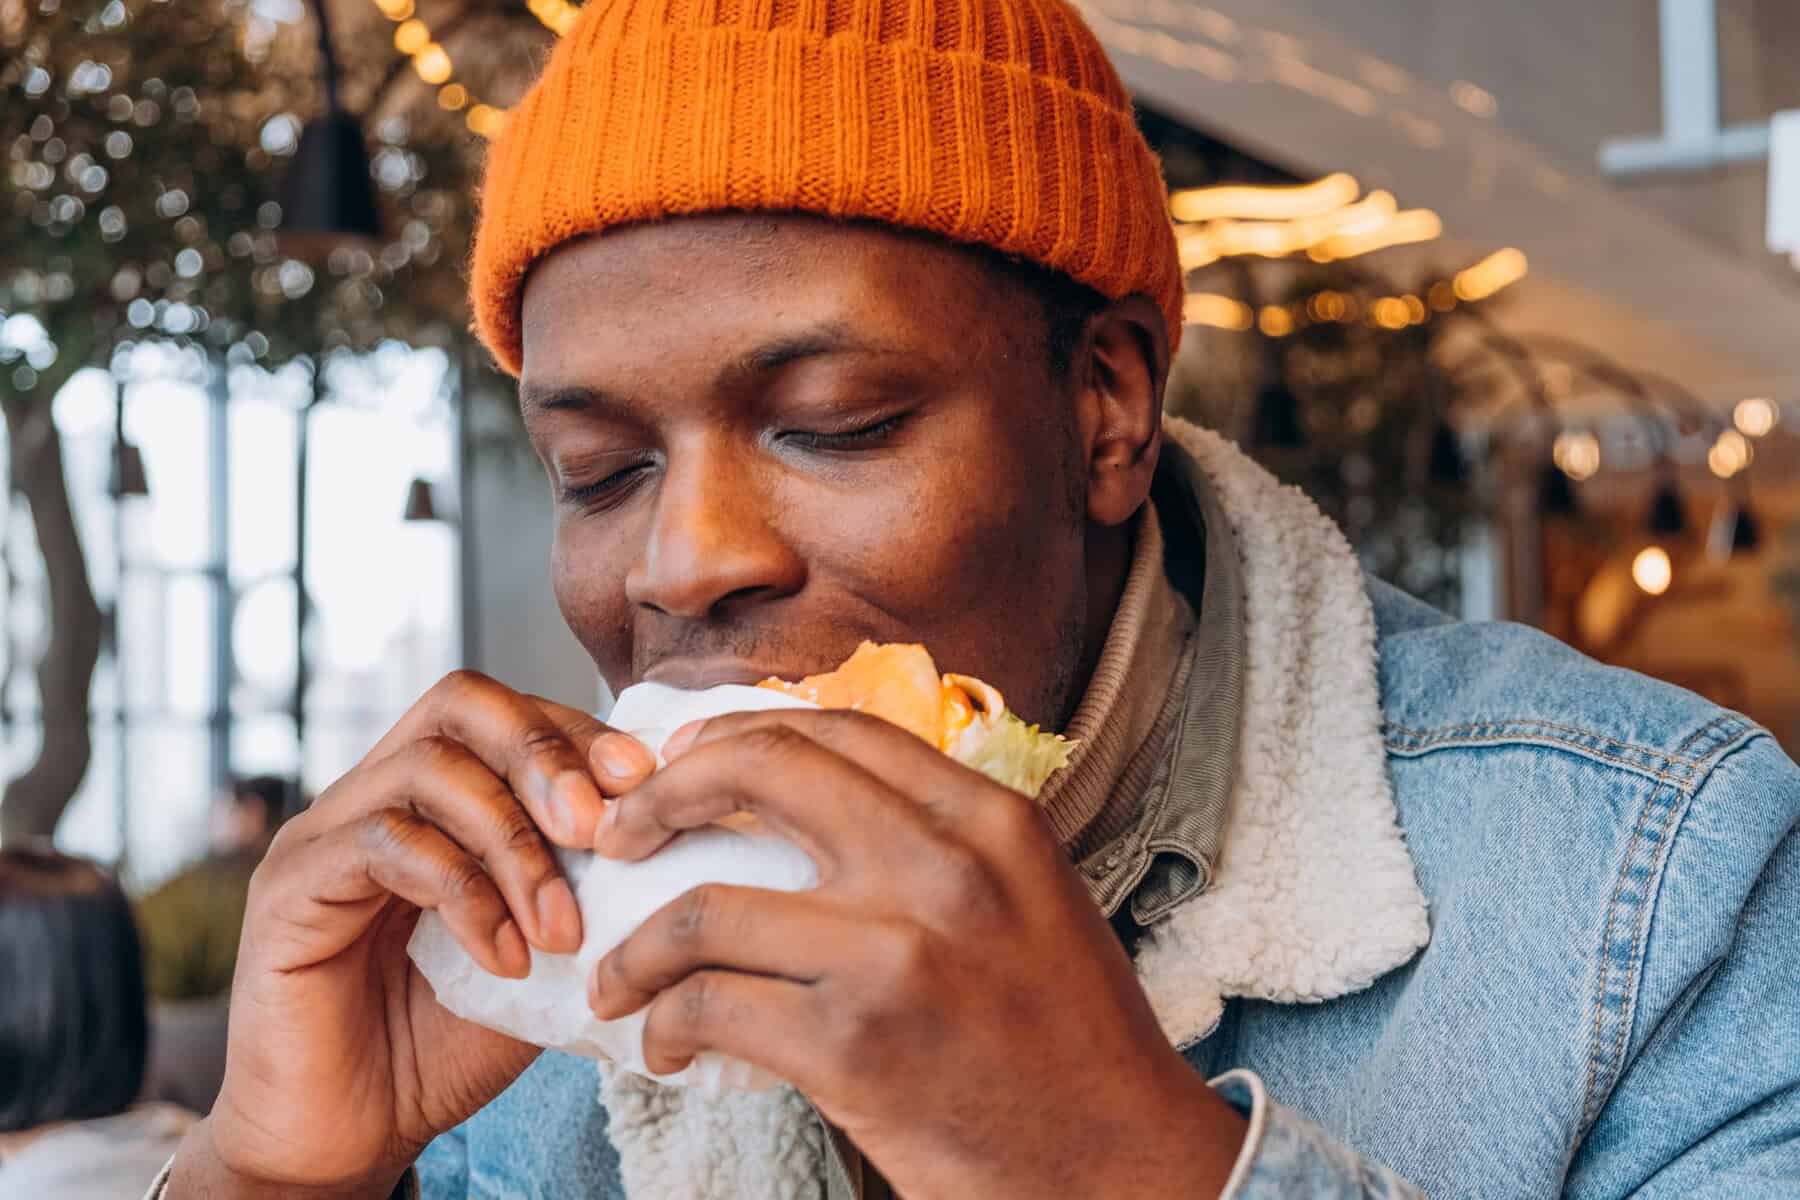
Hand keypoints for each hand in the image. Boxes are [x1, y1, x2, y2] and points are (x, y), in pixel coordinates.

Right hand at [169, 671, 656, 1196]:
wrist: (348, 1141)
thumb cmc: (443, 1044)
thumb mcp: (539, 954)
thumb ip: (584, 886)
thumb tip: (667, 834)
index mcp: (431, 797)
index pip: (509, 711)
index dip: (579, 735)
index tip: (643, 787)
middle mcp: (371, 794)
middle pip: (461, 702)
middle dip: (547, 755)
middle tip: (599, 831)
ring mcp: (322, 834)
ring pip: (430, 771)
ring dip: (516, 846)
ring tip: (561, 931)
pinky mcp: (288, 888)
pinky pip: (383, 845)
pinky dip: (463, 894)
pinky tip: (505, 959)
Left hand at [587, 709, 1245, 1198]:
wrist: (1123, 1160)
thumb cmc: (1067, 1035)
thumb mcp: (1028, 896)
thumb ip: (938, 840)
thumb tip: (811, 807)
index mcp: (990, 819)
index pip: (837, 730)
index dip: (737, 734)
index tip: (681, 761)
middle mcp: (945, 865)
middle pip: (761, 774)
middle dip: (661, 796)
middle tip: (618, 835)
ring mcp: (897, 953)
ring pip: (706, 909)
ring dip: (637, 948)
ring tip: (619, 979)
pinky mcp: (855, 1047)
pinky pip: (711, 1007)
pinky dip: (664, 1023)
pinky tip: (666, 1044)